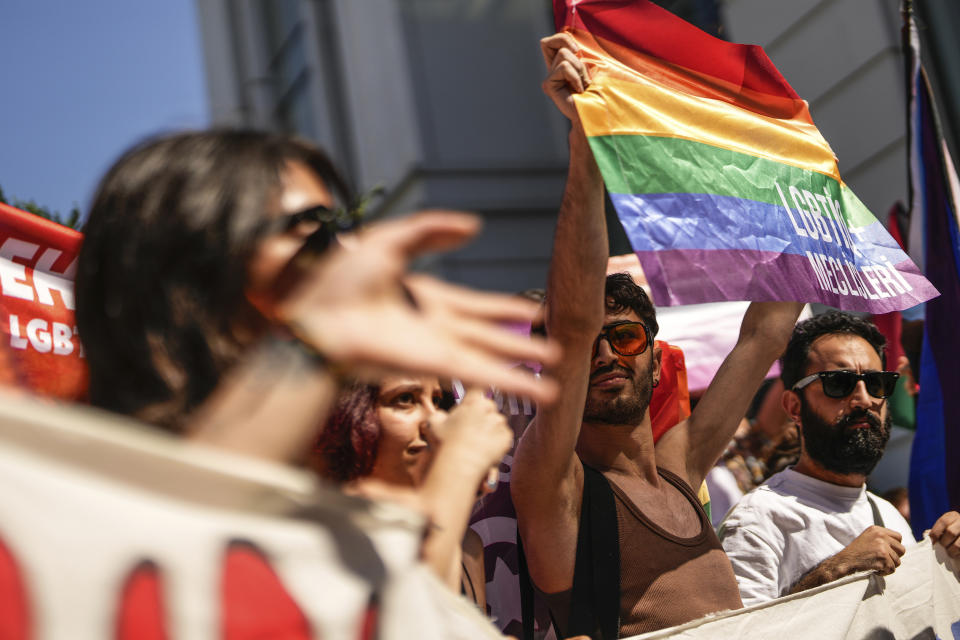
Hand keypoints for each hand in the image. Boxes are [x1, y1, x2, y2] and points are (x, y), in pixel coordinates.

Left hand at [277, 211, 559, 403]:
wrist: (317, 316)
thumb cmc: (341, 281)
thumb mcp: (389, 240)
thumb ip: (431, 229)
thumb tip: (474, 226)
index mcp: (425, 299)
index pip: (475, 306)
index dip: (504, 309)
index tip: (532, 314)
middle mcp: (436, 328)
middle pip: (489, 337)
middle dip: (520, 344)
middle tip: (554, 350)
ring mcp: (438, 348)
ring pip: (491, 361)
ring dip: (523, 372)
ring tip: (555, 383)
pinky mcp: (437, 365)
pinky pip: (482, 374)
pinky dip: (512, 382)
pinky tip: (540, 390)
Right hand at [426, 389, 512, 479]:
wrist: (460, 465)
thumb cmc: (445, 444)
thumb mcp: (433, 424)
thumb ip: (438, 415)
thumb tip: (442, 415)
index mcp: (472, 402)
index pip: (477, 388)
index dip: (477, 390)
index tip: (478, 391)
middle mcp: (488, 408)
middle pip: (488, 406)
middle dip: (482, 414)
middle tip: (471, 428)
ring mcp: (499, 423)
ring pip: (497, 422)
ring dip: (490, 428)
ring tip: (477, 443)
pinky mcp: (507, 437)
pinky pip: (504, 436)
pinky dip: (497, 441)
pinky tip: (485, 449)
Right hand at [540, 32, 590, 121]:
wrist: (598, 113)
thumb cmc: (599, 93)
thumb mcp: (591, 67)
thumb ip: (577, 54)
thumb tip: (568, 37)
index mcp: (561, 66)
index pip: (550, 42)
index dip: (563, 38)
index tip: (578, 51)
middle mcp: (552, 71)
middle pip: (547, 42)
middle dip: (568, 48)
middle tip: (580, 66)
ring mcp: (549, 79)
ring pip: (563, 54)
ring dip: (579, 68)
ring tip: (582, 85)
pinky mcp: (548, 85)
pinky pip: (564, 67)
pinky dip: (576, 77)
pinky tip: (578, 91)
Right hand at [831, 526, 905, 576]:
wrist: (844, 561)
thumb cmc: (856, 552)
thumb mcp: (868, 538)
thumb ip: (882, 538)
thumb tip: (899, 545)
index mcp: (876, 529)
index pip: (899, 537)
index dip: (895, 547)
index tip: (886, 552)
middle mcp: (881, 536)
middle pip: (902, 550)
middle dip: (894, 557)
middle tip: (883, 560)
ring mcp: (882, 547)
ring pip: (897, 561)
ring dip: (888, 566)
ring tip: (876, 565)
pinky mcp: (883, 558)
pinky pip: (892, 569)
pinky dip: (884, 572)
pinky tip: (875, 570)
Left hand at [929, 511, 959, 557]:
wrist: (958, 538)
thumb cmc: (949, 537)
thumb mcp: (942, 531)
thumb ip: (935, 532)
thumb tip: (926, 534)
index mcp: (953, 516)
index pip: (944, 521)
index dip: (936, 533)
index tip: (933, 542)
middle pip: (951, 532)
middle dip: (944, 542)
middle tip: (943, 547)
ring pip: (957, 545)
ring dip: (951, 551)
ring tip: (949, 552)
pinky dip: (957, 555)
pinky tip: (956, 554)